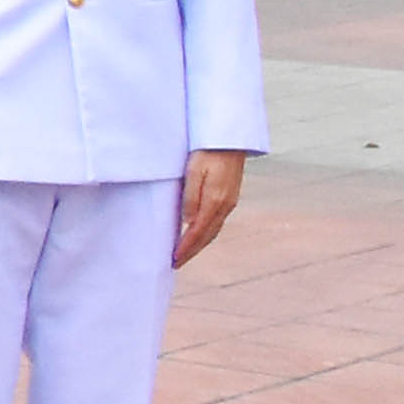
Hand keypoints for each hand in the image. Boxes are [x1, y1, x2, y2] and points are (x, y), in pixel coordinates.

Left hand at [174, 150, 245, 267]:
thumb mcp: (194, 172)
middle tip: (176, 263)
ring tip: (184, 254)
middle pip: (207, 235)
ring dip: (199, 244)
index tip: (174, 259)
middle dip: (192, 251)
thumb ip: (191, 197)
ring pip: (213, 230)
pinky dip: (206, 233)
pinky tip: (198, 235)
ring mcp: (230, 202)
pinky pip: (217, 222)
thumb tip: (188, 222)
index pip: (198, 232)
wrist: (229, 140)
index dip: (186, 248)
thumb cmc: (207, 152)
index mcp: (215, 200)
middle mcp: (225, 205)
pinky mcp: (230, 197)